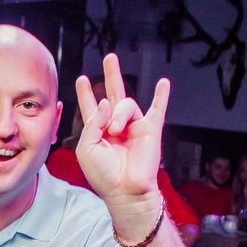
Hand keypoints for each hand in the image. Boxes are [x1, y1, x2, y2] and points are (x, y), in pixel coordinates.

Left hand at [75, 53, 169, 200]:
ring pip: (127, 104)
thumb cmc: (102, 174)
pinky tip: (164, 83)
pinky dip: (161, 96)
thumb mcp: (86, 148)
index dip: (86, 93)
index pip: (91, 106)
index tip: (82, 79)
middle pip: (113, 93)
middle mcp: (115, 125)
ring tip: (115, 131)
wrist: (125, 189)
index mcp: (97, 130)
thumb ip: (92, 123)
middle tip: (109, 57)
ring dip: (119, 115)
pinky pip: (158, 109)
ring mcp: (134, 126)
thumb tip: (106, 102)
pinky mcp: (150, 130)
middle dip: (111, 74)